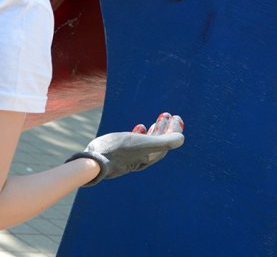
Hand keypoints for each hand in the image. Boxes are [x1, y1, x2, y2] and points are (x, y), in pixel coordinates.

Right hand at [66, 112, 184, 185]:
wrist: (95, 160)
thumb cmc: (119, 151)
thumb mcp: (143, 143)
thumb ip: (163, 141)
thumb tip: (181, 138)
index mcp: (149, 156)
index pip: (167, 143)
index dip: (174, 131)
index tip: (177, 118)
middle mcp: (142, 157)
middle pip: (159, 142)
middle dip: (165, 128)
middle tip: (168, 115)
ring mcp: (131, 154)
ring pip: (147, 141)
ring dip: (154, 130)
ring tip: (157, 119)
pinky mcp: (120, 151)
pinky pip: (135, 141)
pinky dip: (141, 133)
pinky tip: (140, 127)